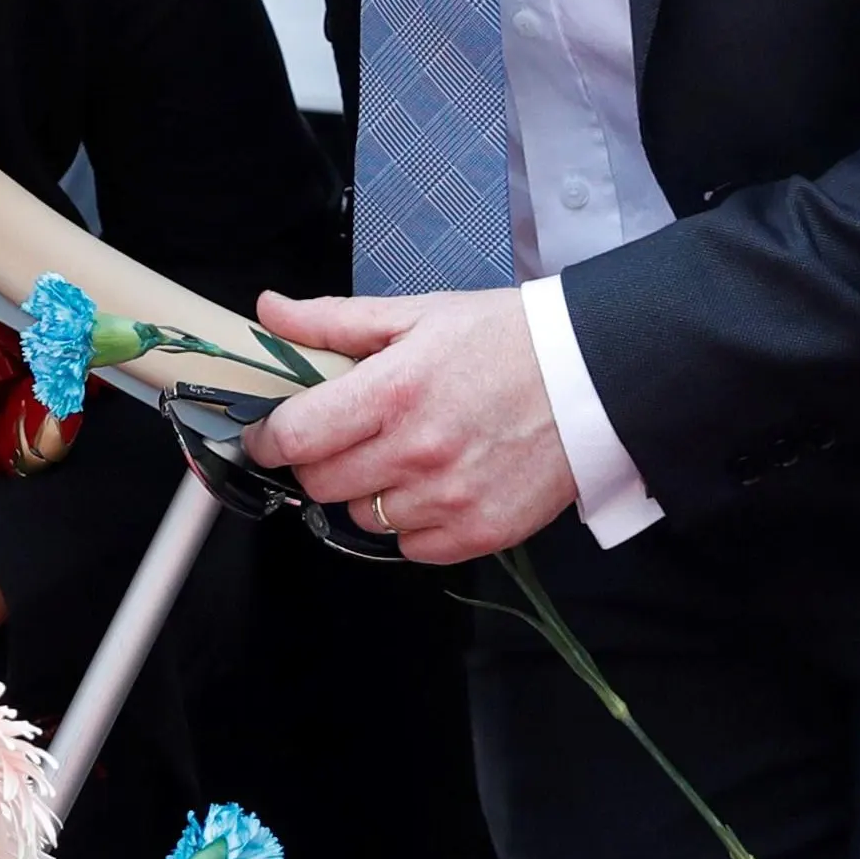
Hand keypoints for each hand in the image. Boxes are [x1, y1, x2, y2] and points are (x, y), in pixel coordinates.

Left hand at [240, 287, 574, 563]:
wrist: (592, 377)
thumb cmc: (507, 341)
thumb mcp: (418, 314)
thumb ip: (334, 321)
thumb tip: (269, 312)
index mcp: (393, 391)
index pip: (294, 436)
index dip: (266, 438)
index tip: (267, 435)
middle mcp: (416, 451)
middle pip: (319, 485)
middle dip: (320, 462)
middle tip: (348, 438)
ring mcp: (448, 498)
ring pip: (362, 519)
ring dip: (370, 492)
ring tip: (407, 455)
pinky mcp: (478, 532)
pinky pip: (410, 546)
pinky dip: (413, 522)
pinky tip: (438, 484)